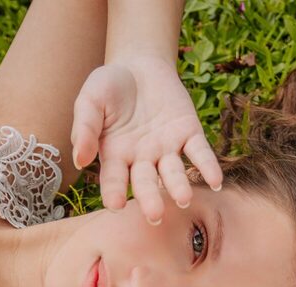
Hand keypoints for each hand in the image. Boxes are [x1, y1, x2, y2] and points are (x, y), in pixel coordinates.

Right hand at [70, 58, 222, 223]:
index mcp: (116, 155)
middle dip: (150, 198)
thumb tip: (80, 159)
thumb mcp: (90, 101)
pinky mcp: (189, 134)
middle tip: (155, 216)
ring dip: (180, 186)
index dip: (114, 192)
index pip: (114, 179)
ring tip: (184, 198)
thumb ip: (85, 128)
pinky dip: (208, 167)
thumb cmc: (109, 85)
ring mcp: (168, 149)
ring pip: (174, 172)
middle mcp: (143, 159)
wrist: (139, 63)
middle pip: (146, 182)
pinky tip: (216, 181)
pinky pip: (200, 153)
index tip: (115, 206)